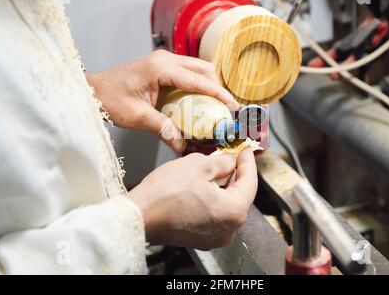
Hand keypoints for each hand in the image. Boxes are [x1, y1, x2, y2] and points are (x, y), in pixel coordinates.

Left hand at [86, 50, 238, 151]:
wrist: (92, 90)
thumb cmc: (110, 100)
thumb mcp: (137, 117)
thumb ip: (163, 128)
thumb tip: (182, 145)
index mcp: (161, 69)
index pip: (199, 80)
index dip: (219, 94)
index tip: (233, 106)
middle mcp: (166, 60)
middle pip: (204, 69)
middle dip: (217, 87)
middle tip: (225, 109)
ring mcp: (164, 60)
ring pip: (198, 68)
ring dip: (209, 84)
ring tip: (215, 106)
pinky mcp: (162, 66)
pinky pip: (187, 72)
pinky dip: (197, 84)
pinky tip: (198, 101)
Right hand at [127, 149, 257, 249]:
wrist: (139, 215)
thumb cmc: (165, 193)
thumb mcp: (199, 165)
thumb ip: (222, 162)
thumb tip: (229, 162)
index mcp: (233, 212)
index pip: (250, 182)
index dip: (248, 162)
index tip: (246, 150)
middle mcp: (228, 230)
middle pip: (239, 195)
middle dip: (236, 174)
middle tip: (232, 156)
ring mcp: (214, 237)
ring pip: (226, 205)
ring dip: (224, 186)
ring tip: (218, 167)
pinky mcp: (200, 238)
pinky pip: (214, 215)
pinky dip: (213, 199)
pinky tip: (206, 184)